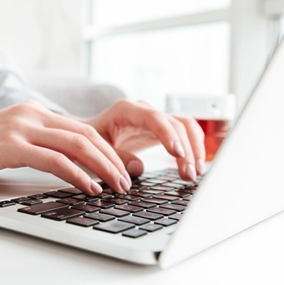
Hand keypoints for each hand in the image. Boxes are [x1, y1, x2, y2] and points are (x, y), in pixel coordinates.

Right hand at [0, 100, 132, 194]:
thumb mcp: (7, 142)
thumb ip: (35, 145)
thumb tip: (65, 166)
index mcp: (33, 112)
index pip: (82, 129)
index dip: (107, 151)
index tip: (121, 172)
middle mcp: (30, 114)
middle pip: (87, 134)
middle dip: (113, 160)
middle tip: (127, 182)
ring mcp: (20, 127)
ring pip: (77, 144)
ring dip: (103, 168)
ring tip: (116, 188)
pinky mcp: (10, 145)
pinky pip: (55, 159)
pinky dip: (78, 175)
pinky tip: (88, 189)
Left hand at [81, 99, 205, 181]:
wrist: (89, 134)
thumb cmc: (91, 140)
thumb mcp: (97, 148)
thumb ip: (116, 156)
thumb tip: (139, 168)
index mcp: (126, 110)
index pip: (154, 118)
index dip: (168, 135)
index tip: (177, 154)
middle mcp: (144, 110)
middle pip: (175, 124)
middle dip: (186, 149)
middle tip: (188, 174)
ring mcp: (155, 118)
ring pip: (185, 127)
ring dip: (194, 148)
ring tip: (194, 173)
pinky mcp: (162, 128)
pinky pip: (184, 134)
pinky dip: (192, 148)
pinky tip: (194, 167)